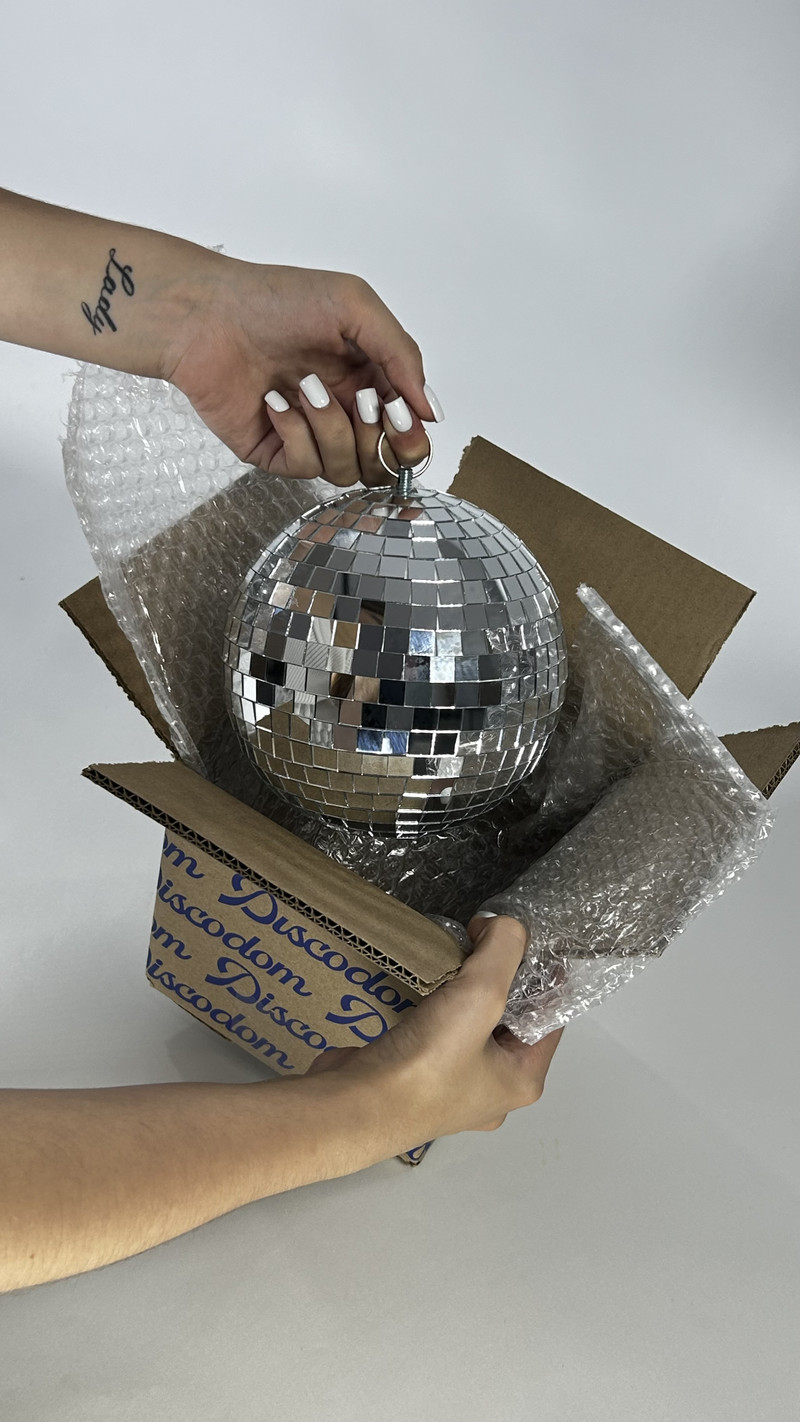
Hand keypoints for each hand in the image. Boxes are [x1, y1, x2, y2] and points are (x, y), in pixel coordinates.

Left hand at [164, 257, 440, 485]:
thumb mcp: (354, 307)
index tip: (398, 413)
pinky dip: (295, 432)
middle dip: (378, 439)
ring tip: (306, 386)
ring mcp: (309, 436)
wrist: (208, 314)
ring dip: (332, 428)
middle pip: (384, 463)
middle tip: (360, 402)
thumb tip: (430, 410)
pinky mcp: (275, 452)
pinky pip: (305, 467)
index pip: (408, 432)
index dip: (410, 434)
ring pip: (347, 469)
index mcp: (369, 380)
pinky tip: (275, 399)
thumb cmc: (276, 300)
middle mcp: (343, 414)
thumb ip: (401, 356)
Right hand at [310, 915, 561, 1144]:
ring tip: (451, 958)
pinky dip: (433, 1010)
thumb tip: (504, 926)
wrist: (352, 1108)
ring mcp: (451, 1092)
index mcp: (522, 1081)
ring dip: (463, 994)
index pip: (549, 1018)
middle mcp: (492, 1092)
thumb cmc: (427, 1063)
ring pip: (471, 1029)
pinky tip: (421, 986)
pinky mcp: (414, 1084)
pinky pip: (436, 1038)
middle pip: (509, 1022)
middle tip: (480, 941)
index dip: (541, 974)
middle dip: (499, 981)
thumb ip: (503, 950)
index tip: (519, 937)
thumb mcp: (480, 995)